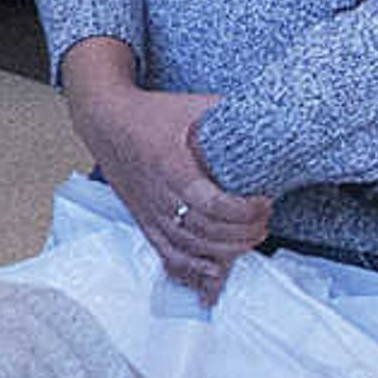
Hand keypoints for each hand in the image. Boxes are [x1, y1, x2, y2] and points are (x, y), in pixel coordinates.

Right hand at [64, 56, 270, 297]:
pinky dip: (192, 268)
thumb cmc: (151, 113)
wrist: (104, 120)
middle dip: (242, 233)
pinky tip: (215, 271)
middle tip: (264, 221)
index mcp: (171, 166)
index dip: (244, 211)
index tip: (264, 201)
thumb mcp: (194, 105)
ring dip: (225, 250)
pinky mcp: (144, 220)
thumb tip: (273, 121)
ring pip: (189, 247)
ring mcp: (149, 211)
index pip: (212, 204)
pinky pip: (167, 253)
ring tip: (250, 238)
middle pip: (205, 231)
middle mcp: (157, 194)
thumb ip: (230, 116)